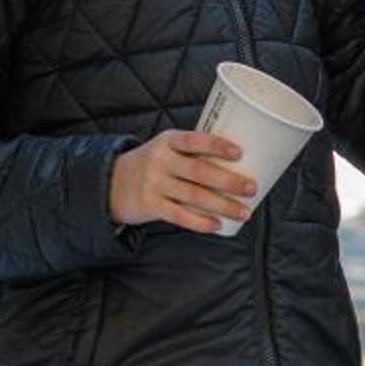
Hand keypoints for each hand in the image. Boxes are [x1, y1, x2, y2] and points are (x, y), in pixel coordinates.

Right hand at [110, 128, 255, 234]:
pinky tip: (218, 225)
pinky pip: (180, 216)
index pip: (194, 140)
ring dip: (222, 206)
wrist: (112, 181)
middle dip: (228, 181)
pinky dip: (200, 222)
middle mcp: (160, 161)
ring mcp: (154, 184)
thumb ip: (193, 154)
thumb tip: (240, 164)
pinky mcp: (150, 205)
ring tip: (244, 212)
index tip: (239, 153)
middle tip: (251, 188)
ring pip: (194, 196)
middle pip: (199, 172)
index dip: (217, 146)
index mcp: (168, 141)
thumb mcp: (166, 149)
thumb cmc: (154, 164)